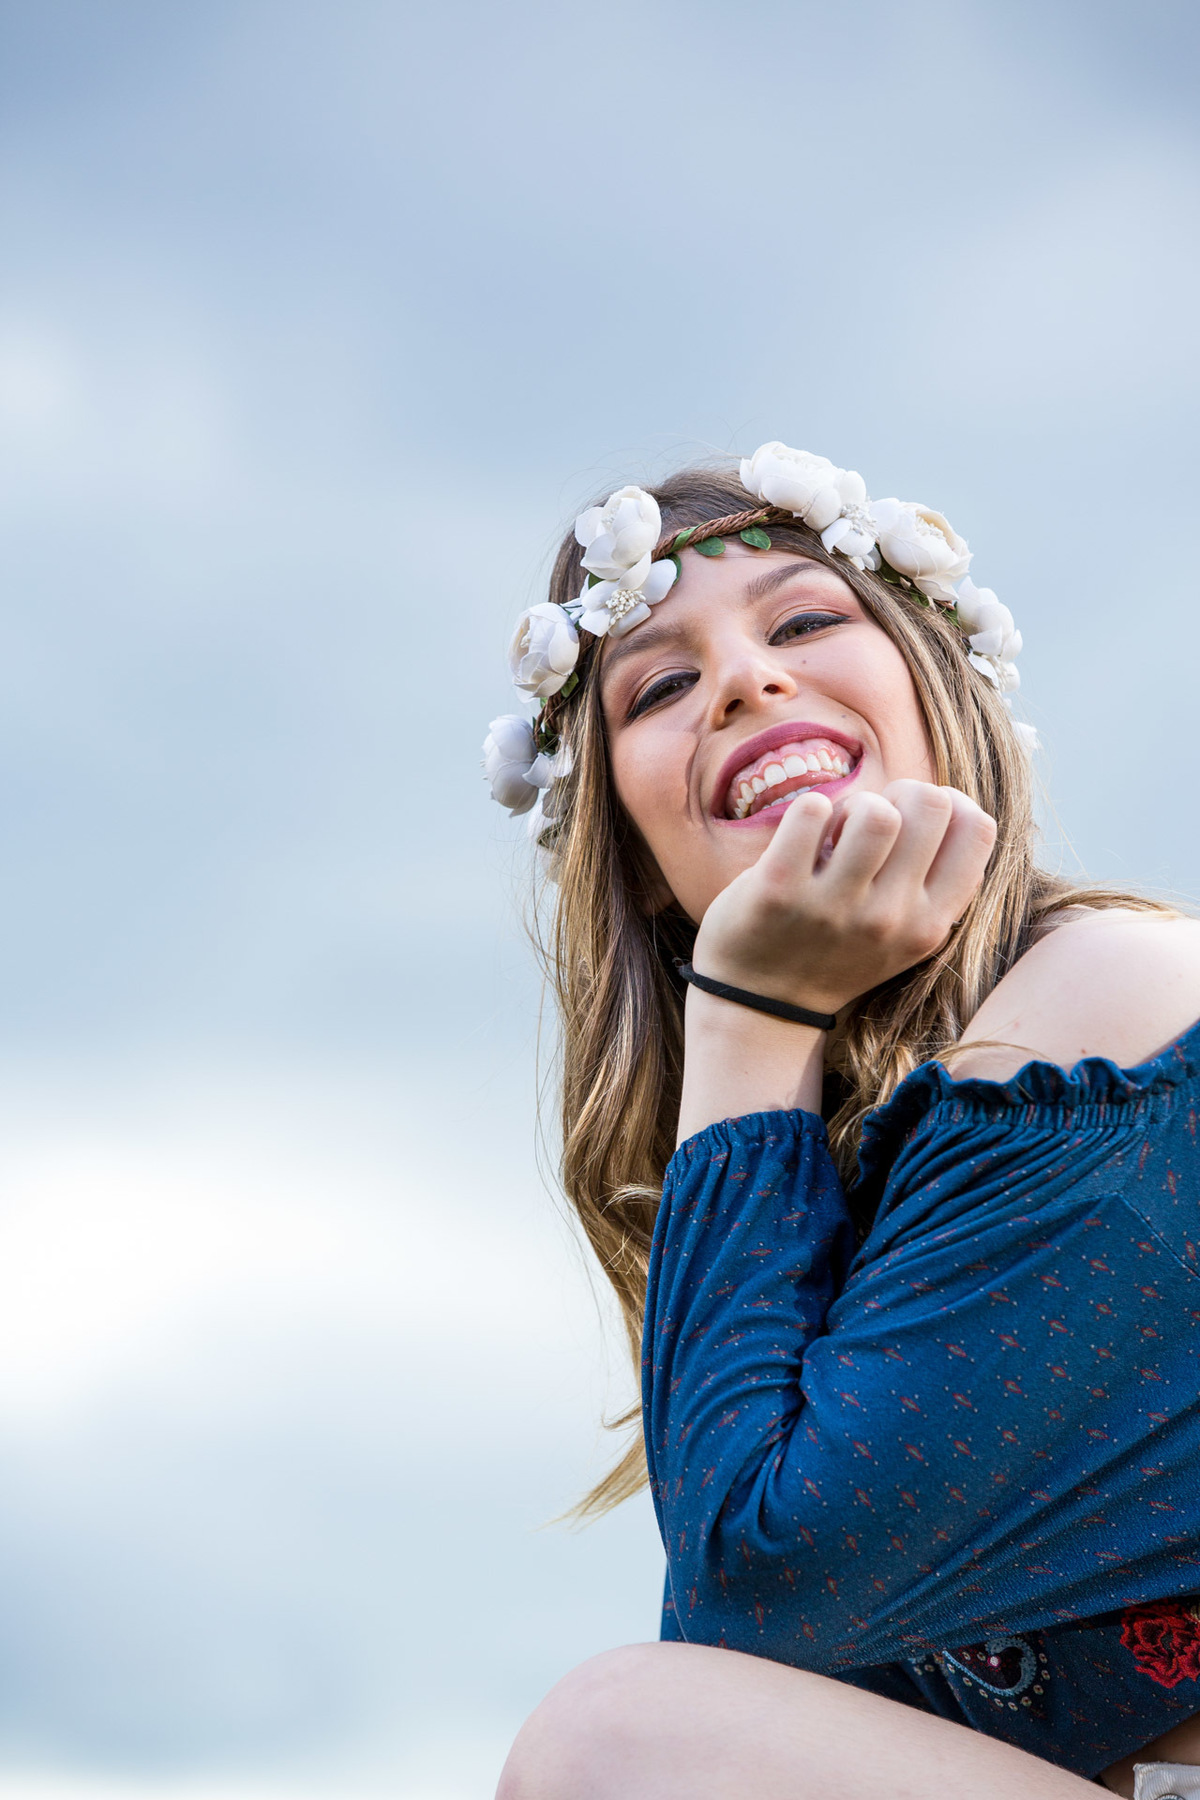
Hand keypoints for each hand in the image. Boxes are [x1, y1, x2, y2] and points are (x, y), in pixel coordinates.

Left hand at [692, 780, 996, 1016]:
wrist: (762, 1004)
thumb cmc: (838, 950)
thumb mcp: (905, 934)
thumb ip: (935, 882)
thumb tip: (949, 799)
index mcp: (930, 924)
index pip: (978, 829)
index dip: (949, 803)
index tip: (915, 819)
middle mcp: (890, 919)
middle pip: (931, 804)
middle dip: (901, 796)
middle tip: (870, 823)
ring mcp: (835, 907)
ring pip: (875, 811)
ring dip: (854, 805)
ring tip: (835, 833)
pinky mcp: (779, 889)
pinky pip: (811, 810)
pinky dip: (809, 809)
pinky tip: (802, 836)